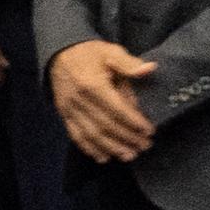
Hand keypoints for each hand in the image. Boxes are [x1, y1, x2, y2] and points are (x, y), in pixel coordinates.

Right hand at [52, 40, 160, 161]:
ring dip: (111, 148)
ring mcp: (69, 109)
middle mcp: (79, 100)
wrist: (59, 54)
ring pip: (91, 134)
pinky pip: (76, 135)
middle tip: (145, 145)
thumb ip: (129, 63)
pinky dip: (90, 149)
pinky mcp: (64, 114)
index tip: (150, 131)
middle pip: (106, 125)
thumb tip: (149, 69)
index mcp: (92, 84)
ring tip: (129, 155)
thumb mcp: (111, 52)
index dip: (134, 122)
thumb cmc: (90, 54)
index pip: (117, 109)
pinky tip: (103, 157)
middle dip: (127, 138)